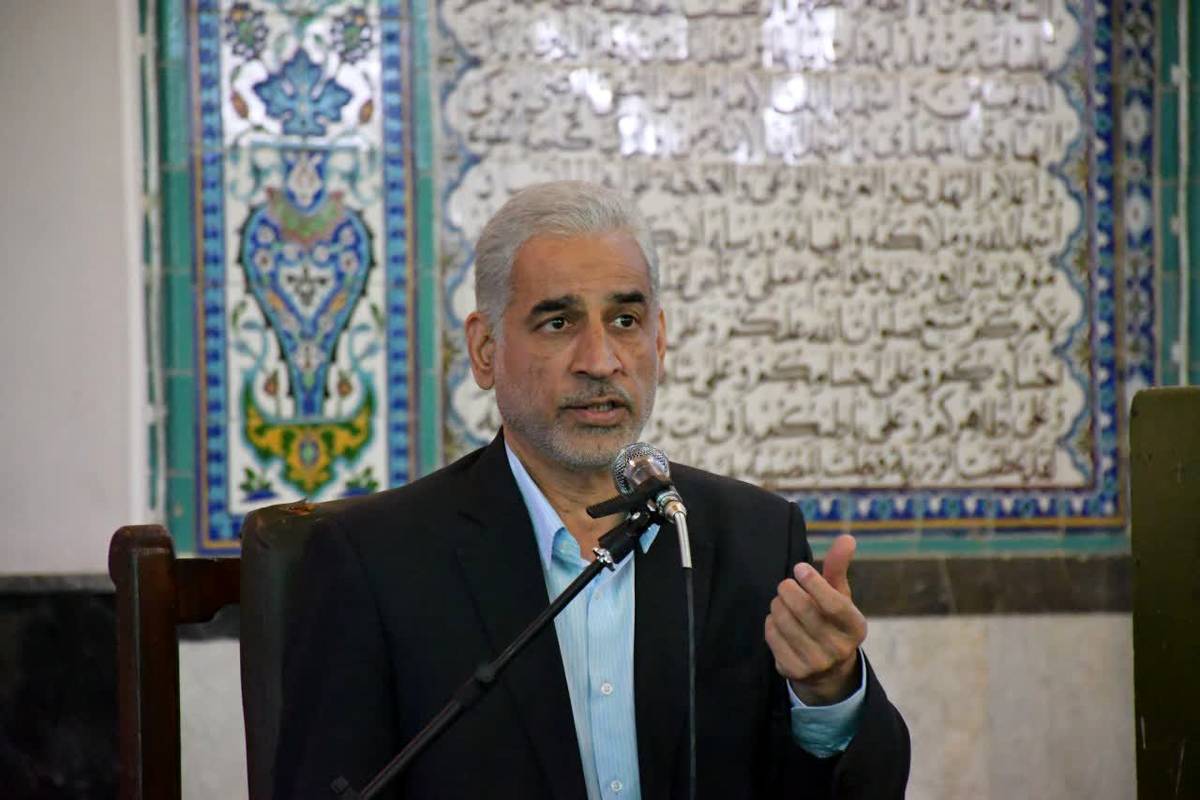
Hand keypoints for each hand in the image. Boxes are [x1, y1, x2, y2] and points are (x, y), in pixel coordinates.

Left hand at [764, 534, 865, 705]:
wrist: (828, 670)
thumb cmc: (831, 620)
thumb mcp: (839, 596)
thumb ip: (838, 567)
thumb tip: (847, 537)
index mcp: (855, 627)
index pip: (834, 604)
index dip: (814, 583)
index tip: (799, 568)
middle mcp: (840, 649)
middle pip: (804, 611)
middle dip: (788, 591)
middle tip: (784, 585)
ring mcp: (817, 663)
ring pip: (784, 623)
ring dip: (777, 605)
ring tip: (780, 602)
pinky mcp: (795, 672)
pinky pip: (772, 637)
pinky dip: (770, 623)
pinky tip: (776, 620)